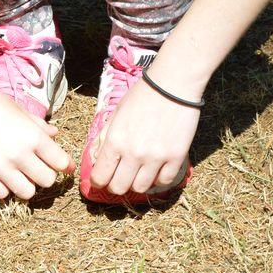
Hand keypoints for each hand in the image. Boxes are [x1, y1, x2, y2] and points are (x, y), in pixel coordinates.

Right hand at [0, 78, 74, 199]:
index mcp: (32, 136)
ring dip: (25, 184)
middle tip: (36, 168)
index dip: (64, 165)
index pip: (60, 162)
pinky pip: (2, 194)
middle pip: (47, 181)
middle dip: (44, 175)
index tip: (62, 166)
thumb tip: (55, 134)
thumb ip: (38, 125)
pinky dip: (3, 187)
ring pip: (27, 193)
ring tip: (17, 174)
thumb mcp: (18, 109)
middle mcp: (19, 154)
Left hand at [90, 77, 199, 195]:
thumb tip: (96, 157)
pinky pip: (163, 182)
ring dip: (136, 182)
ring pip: (140, 188)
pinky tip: (155, 168)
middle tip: (119, 176)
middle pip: (119, 187)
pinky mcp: (176, 158)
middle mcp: (134, 153)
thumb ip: (104, 136)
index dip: (98, 181)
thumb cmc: (142, 95)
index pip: (100, 176)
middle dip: (115, 184)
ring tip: (138, 171)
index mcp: (115, 140)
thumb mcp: (117, 112)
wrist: (172, 84)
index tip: (101, 178)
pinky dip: (157, 178)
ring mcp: (156, 157)